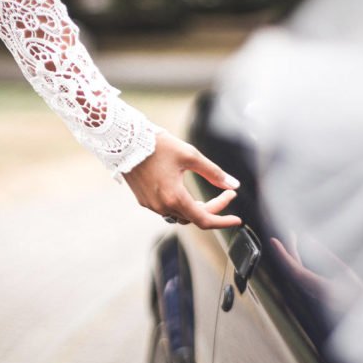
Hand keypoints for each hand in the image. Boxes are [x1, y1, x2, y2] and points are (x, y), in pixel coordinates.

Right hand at [122, 131, 241, 229]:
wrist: (125, 141)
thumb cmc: (158, 145)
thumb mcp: (190, 155)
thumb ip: (214, 173)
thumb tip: (233, 185)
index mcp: (174, 197)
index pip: (205, 220)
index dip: (223, 221)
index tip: (237, 219)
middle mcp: (162, 206)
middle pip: (194, 217)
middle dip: (213, 208)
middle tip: (227, 193)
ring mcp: (151, 205)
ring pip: (180, 216)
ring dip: (196, 209)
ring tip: (207, 196)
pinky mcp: (144, 201)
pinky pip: (167, 210)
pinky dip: (181, 205)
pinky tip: (185, 193)